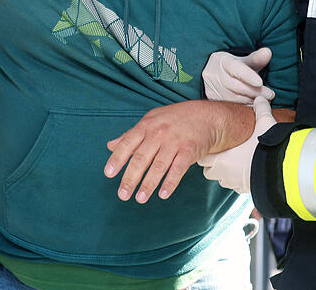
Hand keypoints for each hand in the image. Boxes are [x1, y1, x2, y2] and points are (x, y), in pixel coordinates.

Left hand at [103, 100, 253, 203]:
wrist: (206, 116)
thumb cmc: (173, 120)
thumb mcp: (150, 121)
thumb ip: (130, 135)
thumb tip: (109, 145)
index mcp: (146, 126)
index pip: (127, 143)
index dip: (117, 159)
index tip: (108, 174)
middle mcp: (158, 133)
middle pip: (141, 158)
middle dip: (130, 178)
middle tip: (122, 194)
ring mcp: (175, 141)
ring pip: (159, 166)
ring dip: (148, 184)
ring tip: (139, 199)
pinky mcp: (190, 150)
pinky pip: (178, 168)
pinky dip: (170, 182)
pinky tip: (163, 194)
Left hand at [198, 96, 276, 192]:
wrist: (283, 171)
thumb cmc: (268, 148)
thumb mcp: (265, 123)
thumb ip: (260, 109)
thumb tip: (261, 99)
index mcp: (222, 158)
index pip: (203, 157)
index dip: (208, 151)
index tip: (215, 146)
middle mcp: (225, 173)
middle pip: (209, 171)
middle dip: (214, 164)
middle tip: (225, 154)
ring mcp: (234, 184)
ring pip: (222, 180)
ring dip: (226, 173)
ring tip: (236, 163)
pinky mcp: (246, 191)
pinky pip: (236, 187)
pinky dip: (239, 181)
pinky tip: (248, 171)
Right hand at [203, 47, 273, 103]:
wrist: (211, 73)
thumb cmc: (232, 67)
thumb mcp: (243, 61)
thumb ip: (256, 58)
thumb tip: (268, 52)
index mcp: (223, 61)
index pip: (235, 68)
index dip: (248, 75)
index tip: (260, 82)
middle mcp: (214, 74)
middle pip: (235, 85)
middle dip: (254, 91)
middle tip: (270, 95)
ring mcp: (211, 87)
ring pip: (232, 98)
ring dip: (250, 100)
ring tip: (263, 101)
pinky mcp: (211, 99)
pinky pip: (229, 106)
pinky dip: (243, 107)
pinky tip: (253, 106)